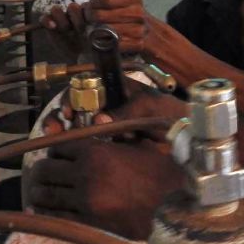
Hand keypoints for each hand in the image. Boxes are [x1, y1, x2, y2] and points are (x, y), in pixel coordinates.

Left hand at [28, 138, 183, 238]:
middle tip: (40, 174)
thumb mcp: (136, 146)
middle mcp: (85, 173)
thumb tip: (95, 125)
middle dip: (42, 171)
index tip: (57, 156)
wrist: (173, 205)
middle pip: (47, 169)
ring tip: (37, 193)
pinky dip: (45, 213)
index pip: (59, 146)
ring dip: (39, 192)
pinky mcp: (87, 222)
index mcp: (95, 151)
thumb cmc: (158, 172)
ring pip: (47, 193)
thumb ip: (112, 138)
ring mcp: (84, 199)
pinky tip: (41, 211)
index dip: (56, 150)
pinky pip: (56, 216)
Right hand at [41, 75, 186, 142]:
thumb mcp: (151, 107)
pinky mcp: (108, 144)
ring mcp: (106, 125)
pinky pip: (87, 144)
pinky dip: (76, 149)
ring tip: (55, 142)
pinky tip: (70, 157)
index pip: (85, 86)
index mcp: (117, 88)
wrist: (189, 136)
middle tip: (54, 128)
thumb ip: (127, 109)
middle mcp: (107, 104)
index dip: (72, 97)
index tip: (68, 112)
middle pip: (74, 106)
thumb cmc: (173, 114)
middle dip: (59, 116)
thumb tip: (99, 119)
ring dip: (62, 132)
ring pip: (76, 126)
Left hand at [84, 0, 165, 56]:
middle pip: (102, 16)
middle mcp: (138, 11)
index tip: (90, 8)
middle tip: (90, 22)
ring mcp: (139, 29)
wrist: (155, 37)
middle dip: (91, 20)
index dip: (92, 5)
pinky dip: (108, 44)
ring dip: (97, 33)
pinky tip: (107, 42)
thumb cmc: (132, 13)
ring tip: (96, 31)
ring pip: (107, 31)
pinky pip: (115, 45)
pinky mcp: (139, 44)